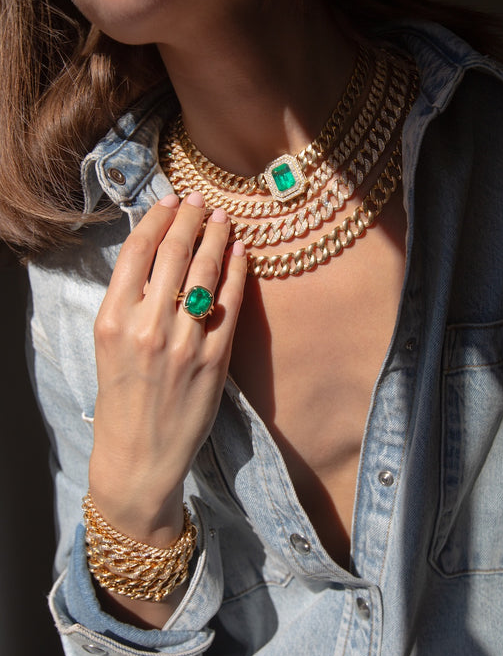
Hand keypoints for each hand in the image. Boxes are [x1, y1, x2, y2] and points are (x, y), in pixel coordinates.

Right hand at [88, 192, 245, 545]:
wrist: (139, 455)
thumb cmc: (121, 398)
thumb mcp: (108, 344)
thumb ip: (128, 300)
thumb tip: (157, 250)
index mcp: (113, 318)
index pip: (138, 250)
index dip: (158, 217)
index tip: (170, 200)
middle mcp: (147, 326)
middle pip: (174, 252)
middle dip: (190, 218)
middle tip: (201, 200)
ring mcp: (184, 342)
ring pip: (204, 271)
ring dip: (216, 237)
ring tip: (222, 218)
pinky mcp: (215, 359)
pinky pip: (230, 303)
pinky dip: (237, 272)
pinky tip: (240, 252)